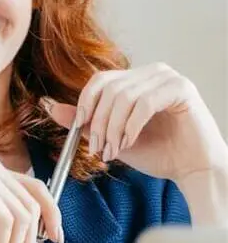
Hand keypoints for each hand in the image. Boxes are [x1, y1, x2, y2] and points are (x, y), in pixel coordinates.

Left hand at [41, 62, 227, 182]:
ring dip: (113, 128)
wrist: (192, 170)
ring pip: (123, 97)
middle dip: (98, 121)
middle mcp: (152, 72)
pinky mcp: (181, 88)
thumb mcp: (111, 136)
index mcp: (136, 78)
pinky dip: (131, 126)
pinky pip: (144, 103)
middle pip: (109, 87)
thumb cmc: (157, 152)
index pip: (100, 80)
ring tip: (114, 150)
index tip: (79, 127)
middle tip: (98, 148)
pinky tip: (130, 142)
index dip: (85, 102)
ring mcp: (168, 77)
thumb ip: (85, 121)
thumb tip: (51, 108)